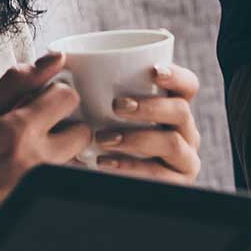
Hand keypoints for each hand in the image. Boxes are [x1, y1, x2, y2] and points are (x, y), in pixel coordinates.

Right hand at [0, 54, 90, 250]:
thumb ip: (12, 86)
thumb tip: (52, 60)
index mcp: (16, 132)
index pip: (68, 97)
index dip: (53, 93)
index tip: (34, 99)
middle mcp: (35, 163)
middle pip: (82, 132)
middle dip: (65, 124)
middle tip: (33, 127)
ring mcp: (36, 190)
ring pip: (73, 161)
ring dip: (57, 151)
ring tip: (21, 154)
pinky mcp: (31, 209)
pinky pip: (55, 185)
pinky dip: (44, 176)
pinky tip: (13, 178)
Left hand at [95, 62, 202, 181]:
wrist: (117, 189)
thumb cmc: (106, 144)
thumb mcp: (105, 118)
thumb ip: (97, 94)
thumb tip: (62, 60)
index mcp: (174, 110)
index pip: (188, 86)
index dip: (176, 76)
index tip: (153, 71)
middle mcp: (186, 132)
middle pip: (181, 111)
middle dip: (150, 107)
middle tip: (117, 106)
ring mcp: (185, 159)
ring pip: (172, 143)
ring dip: (136, 138)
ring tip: (103, 138)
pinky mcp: (177, 183)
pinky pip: (159, 174)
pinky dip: (130, 167)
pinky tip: (104, 162)